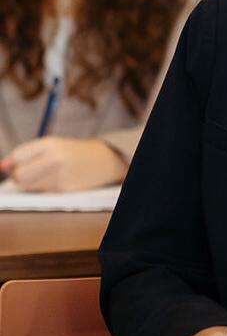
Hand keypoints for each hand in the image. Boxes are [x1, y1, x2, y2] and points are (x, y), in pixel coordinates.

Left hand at [0, 137, 127, 191]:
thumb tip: (4, 166)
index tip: (11, 164)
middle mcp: (55, 158)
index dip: (12, 162)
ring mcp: (60, 175)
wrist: (107, 159)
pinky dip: (42, 187)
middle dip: (17, 176)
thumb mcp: (55, 145)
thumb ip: (29, 153)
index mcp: (52, 143)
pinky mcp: (64, 189)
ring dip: (29, 183)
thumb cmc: (77, 151)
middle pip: (19, 174)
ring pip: (27, 186)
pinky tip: (54, 180)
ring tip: (43, 175)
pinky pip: (41, 191)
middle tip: (25, 172)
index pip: (18, 155)